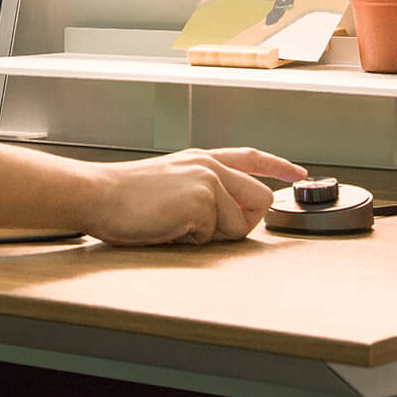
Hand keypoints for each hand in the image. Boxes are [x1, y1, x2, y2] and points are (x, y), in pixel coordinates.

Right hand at [81, 147, 305, 245]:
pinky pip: (214, 236)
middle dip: (241, 221)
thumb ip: (203, 187)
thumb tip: (228, 213)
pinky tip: (168, 226)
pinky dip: (192, 239)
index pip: (251, 156)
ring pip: (239, 225)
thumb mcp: (169, 179)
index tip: (299, 173)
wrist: (97, 194)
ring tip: (175, 222)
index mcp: (201, 158)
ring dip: (211, 234)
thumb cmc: (123, 195)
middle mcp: (209, 166)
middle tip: (202, 226)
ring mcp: (207, 182)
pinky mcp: (201, 203)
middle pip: (260, 199)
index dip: (279, 166)